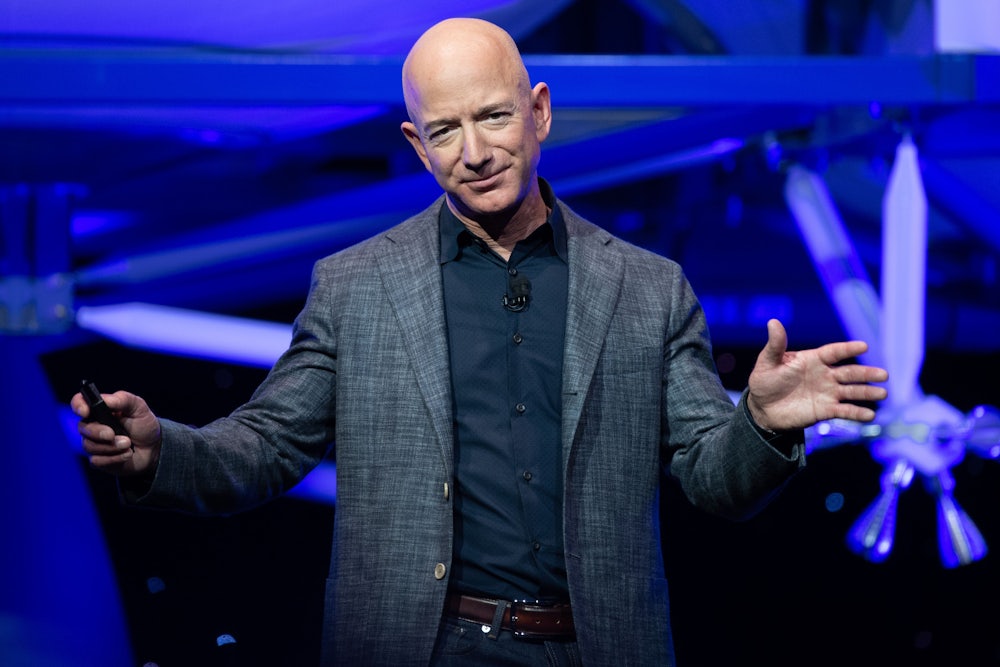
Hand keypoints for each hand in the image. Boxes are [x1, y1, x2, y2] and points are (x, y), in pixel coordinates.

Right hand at [72, 389, 161, 475]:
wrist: (153, 448)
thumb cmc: (143, 425)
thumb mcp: (139, 407)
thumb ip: (123, 400)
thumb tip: (106, 399)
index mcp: (100, 409)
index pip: (79, 403)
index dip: (78, 405)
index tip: (85, 411)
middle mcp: (93, 426)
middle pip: (82, 428)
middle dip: (98, 432)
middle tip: (112, 434)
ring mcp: (94, 443)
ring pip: (90, 446)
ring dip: (112, 447)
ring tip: (128, 443)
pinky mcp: (98, 459)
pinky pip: (97, 461)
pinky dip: (114, 458)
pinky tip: (127, 454)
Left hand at [746, 319, 887, 431]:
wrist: (762, 408)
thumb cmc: (764, 381)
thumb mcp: (767, 362)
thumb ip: (775, 345)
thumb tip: (773, 321)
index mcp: (813, 360)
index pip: (834, 352)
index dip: (848, 349)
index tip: (864, 346)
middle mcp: (824, 375)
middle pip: (849, 373)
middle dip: (866, 374)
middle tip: (884, 374)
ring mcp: (827, 393)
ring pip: (852, 391)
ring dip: (867, 392)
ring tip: (883, 394)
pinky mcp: (825, 411)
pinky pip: (844, 411)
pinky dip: (857, 413)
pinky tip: (870, 415)